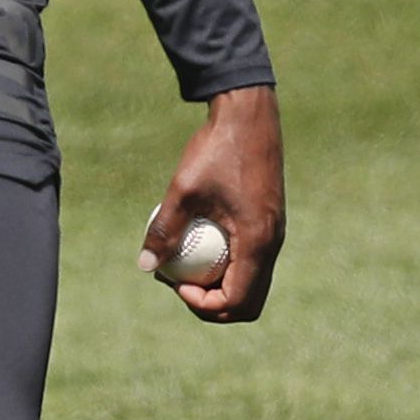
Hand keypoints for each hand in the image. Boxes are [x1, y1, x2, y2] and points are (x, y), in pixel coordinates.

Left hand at [139, 85, 282, 322]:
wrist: (248, 114)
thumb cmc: (216, 149)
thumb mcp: (182, 190)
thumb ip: (164, 230)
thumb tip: (145, 266)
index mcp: (257, 241)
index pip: (235, 301)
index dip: (203, 304)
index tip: (176, 284)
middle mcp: (273, 243)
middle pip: (248, 302)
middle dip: (214, 305)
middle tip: (181, 286)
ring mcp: (275, 234)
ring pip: (253, 283)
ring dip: (221, 286)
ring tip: (188, 268)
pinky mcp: (270, 222)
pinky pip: (253, 261)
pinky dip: (229, 266)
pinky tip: (200, 243)